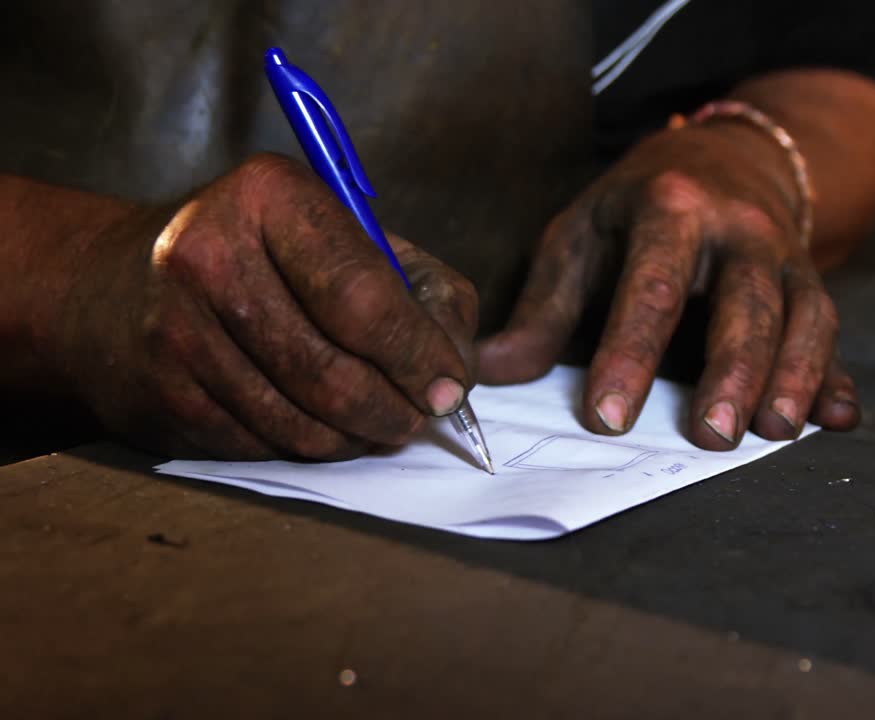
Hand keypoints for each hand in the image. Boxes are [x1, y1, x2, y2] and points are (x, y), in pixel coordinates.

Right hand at [53, 154, 477, 459]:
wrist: (117, 287)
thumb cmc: (266, 259)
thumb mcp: (349, 236)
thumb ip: (424, 291)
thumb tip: (453, 374)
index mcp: (271, 196)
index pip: (363, 297)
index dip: (419, 354)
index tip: (449, 385)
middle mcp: (210, 255)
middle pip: (335, 373)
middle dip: (396, 409)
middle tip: (418, 416)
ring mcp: (176, 330)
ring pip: (303, 424)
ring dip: (357, 437)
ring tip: (376, 421)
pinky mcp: (160, 394)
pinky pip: (263, 448)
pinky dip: (307, 447)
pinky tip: (316, 424)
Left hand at [478, 123, 858, 448]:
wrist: (722, 161)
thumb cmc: (635, 212)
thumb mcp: (580, 238)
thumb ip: (542, 310)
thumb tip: (485, 372)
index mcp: (671, 209)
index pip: (652, 284)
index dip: (631, 353)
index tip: (608, 417)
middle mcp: (739, 230)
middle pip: (745, 302)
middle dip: (734, 369)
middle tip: (712, 436)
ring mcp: (785, 258)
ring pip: (804, 316)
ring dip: (796, 376)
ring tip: (774, 434)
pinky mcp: (812, 286)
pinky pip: (833, 333)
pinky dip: (840, 378)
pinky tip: (840, 420)